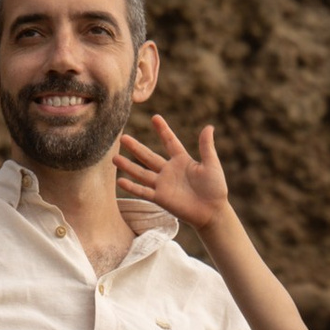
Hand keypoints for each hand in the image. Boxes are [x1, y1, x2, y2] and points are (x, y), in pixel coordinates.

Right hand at [115, 113, 230, 234]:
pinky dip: (132, 187)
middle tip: (122, 138)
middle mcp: (169, 171)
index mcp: (182, 160)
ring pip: (141, 173)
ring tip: (113, 158)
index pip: (170, 142)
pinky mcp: (160, 198)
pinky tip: (120, 181)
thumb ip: (206, 147)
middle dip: (136, 147)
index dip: (163, 130)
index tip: (155, 117)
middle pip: (148, 156)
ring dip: (128, 166)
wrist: (213, 211)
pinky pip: (143, 191)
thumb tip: (209, 127)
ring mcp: (163, 185)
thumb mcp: (211, 164)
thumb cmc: (215, 189)